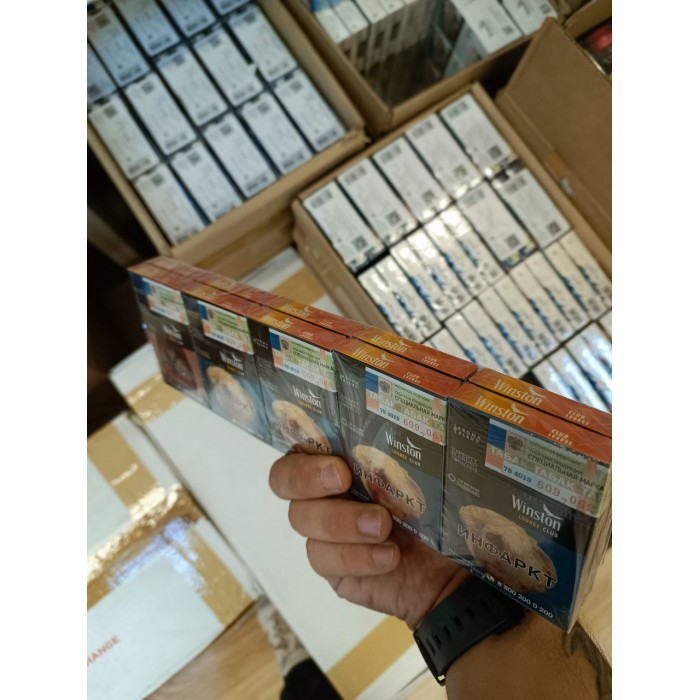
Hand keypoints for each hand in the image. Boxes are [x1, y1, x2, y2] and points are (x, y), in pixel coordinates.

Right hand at [269, 453, 467, 629]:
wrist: (449, 565)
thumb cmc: (432, 508)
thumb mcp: (421, 472)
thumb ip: (399, 448)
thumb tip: (405, 416)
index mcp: (336, 455)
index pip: (298, 444)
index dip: (307, 450)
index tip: (340, 463)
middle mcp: (320, 489)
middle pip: (284, 479)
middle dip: (310, 479)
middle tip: (344, 481)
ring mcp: (320, 528)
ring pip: (303, 519)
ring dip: (341, 521)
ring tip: (383, 528)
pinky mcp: (329, 564)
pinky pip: (323, 558)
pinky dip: (356, 557)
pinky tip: (388, 557)